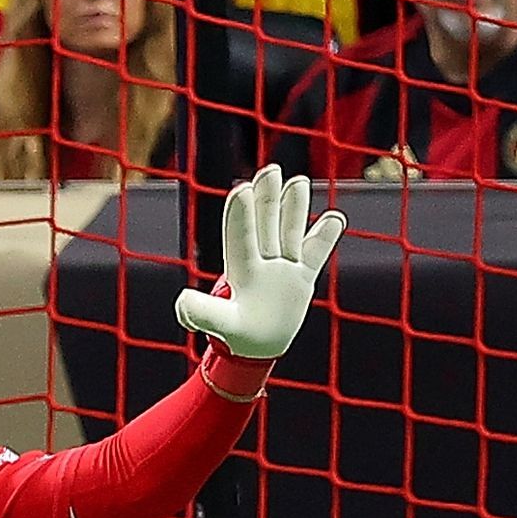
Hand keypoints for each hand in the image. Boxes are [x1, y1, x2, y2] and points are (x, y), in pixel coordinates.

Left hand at [169, 165, 351, 360]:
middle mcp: (262, 263)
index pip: (241, 239)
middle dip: (267, 199)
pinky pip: (315, 253)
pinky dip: (325, 235)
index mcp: (241, 271)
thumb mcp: (219, 323)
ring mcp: (283, 268)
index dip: (241, 216)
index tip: (242, 189)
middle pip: (266, 226)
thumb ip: (201, 312)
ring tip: (297, 181)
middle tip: (270, 170)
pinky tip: (334, 217)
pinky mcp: (301, 277)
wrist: (254, 346)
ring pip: (289, 231)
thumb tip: (181, 301)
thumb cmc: (233, 336)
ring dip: (293, 208)